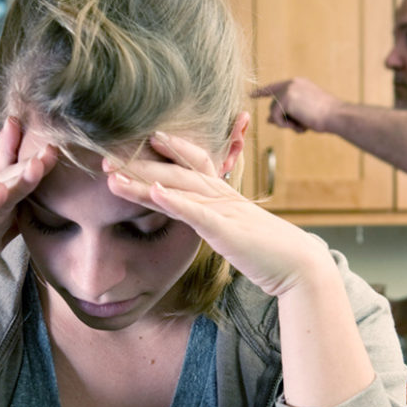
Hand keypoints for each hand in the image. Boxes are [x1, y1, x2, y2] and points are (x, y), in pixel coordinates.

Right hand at [0, 118, 56, 296]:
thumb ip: (11, 220)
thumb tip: (35, 211)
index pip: (11, 172)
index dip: (28, 154)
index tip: (49, 137)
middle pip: (11, 176)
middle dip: (33, 158)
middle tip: (55, 140)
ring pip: (1, 193)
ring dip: (20, 176)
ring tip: (39, 160)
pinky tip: (2, 190)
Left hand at [103, 131, 331, 298]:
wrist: (299, 266)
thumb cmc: (269, 251)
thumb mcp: (238, 230)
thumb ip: (219, 220)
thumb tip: (205, 219)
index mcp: (224, 195)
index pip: (193, 161)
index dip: (168, 148)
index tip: (142, 140)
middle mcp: (222, 195)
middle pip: (175, 171)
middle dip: (139, 163)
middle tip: (106, 157)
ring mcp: (223, 210)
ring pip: (178, 187)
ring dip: (143, 179)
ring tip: (113, 173)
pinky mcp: (226, 230)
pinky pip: (196, 212)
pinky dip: (174, 200)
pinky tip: (154, 193)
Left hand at [251, 77, 341, 132]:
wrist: (335, 115)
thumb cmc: (324, 116)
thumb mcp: (302, 114)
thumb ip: (286, 113)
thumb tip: (267, 119)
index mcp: (297, 84)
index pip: (275, 87)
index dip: (262, 92)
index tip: (251, 94)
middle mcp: (291, 84)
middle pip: (273, 105)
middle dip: (280, 119)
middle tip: (296, 126)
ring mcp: (287, 89)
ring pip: (273, 112)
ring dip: (285, 123)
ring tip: (302, 125)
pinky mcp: (285, 98)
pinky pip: (275, 117)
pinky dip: (285, 125)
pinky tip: (298, 125)